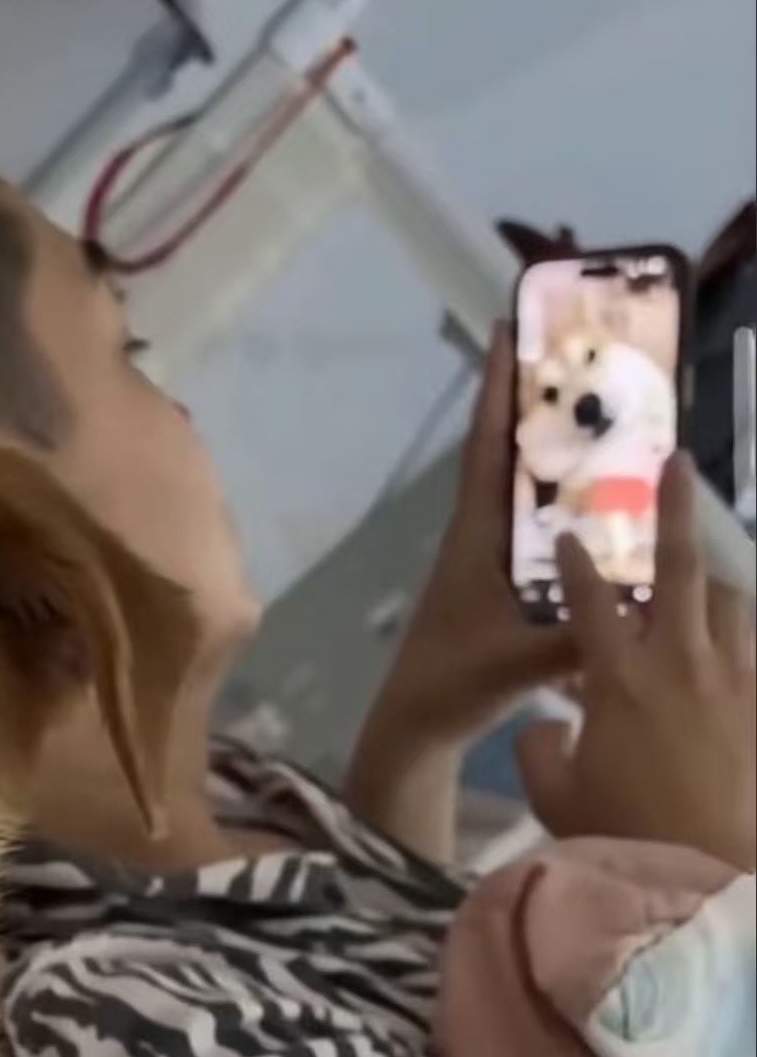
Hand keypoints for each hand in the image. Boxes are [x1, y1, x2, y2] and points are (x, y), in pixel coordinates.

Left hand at [343, 324, 576, 860]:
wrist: (419, 726)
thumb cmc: (454, 683)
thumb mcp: (516, 659)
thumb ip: (572, 638)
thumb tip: (638, 612)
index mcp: (476, 534)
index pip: (489, 447)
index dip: (499, 391)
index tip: (508, 330)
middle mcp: (482, 534)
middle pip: (512, 453)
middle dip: (539, 404)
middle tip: (579, 354)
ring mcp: (491, 558)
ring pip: (527, 489)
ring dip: (557, 451)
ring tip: (603, 410)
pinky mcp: (503, 585)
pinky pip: (539, 527)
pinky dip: (567, 505)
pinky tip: (604, 502)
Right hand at [516, 453, 755, 869]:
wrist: (713, 880)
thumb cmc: (624, 838)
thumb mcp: (557, 798)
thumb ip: (541, 750)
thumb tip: (548, 724)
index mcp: (618, 679)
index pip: (590, 601)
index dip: (578, 564)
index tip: (570, 536)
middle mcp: (682, 663)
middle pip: (679, 569)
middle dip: (674, 510)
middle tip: (677, 464)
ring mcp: (737, 682)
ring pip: (732, 604)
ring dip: (713, 587)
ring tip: (703, 586)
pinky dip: (745, 644)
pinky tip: (738, 653)